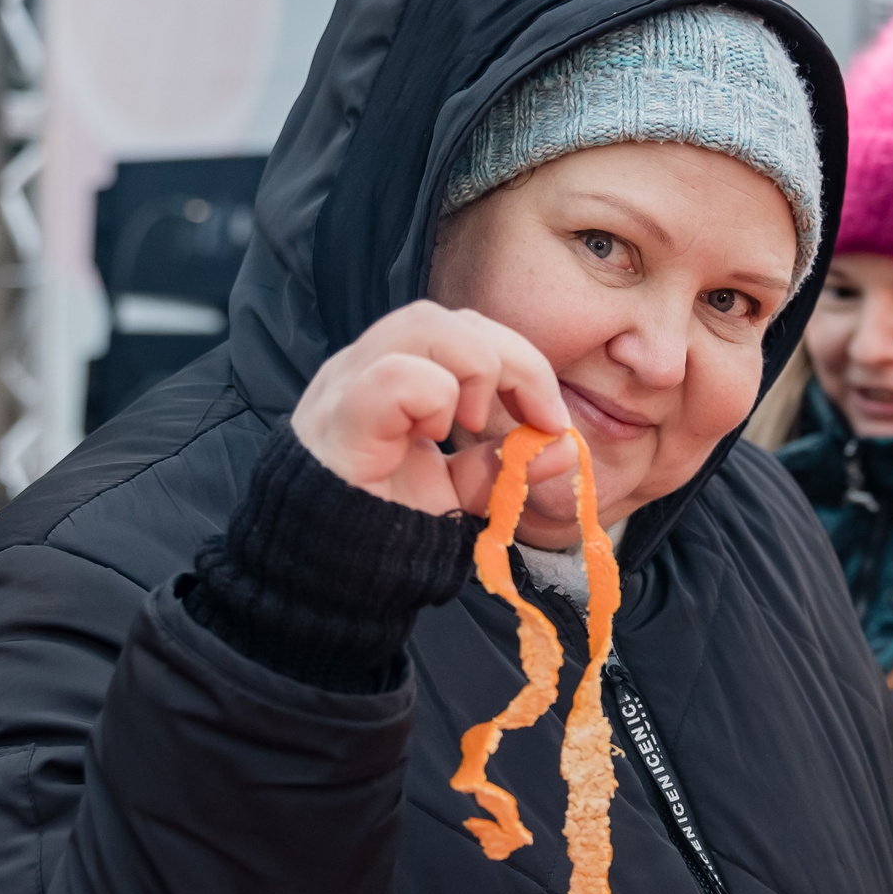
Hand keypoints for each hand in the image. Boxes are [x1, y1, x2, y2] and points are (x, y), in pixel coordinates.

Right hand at [290, 301, 575, 516]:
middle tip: (534, 417)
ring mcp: (347, 386)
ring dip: (474, 369)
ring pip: (422, 325)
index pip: (461, 328)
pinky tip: (433, 438)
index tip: (550, 417)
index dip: (519, 359)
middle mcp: (364, 368)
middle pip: (446, 316)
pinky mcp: (339, 418)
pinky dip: (435, 398)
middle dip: (510, 358)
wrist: (326, 577)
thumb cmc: (378, 526)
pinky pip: (395, 375)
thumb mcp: (454, 492)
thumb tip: (566, 448)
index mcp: (392, 377)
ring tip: (471, 425)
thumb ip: (503, 468)